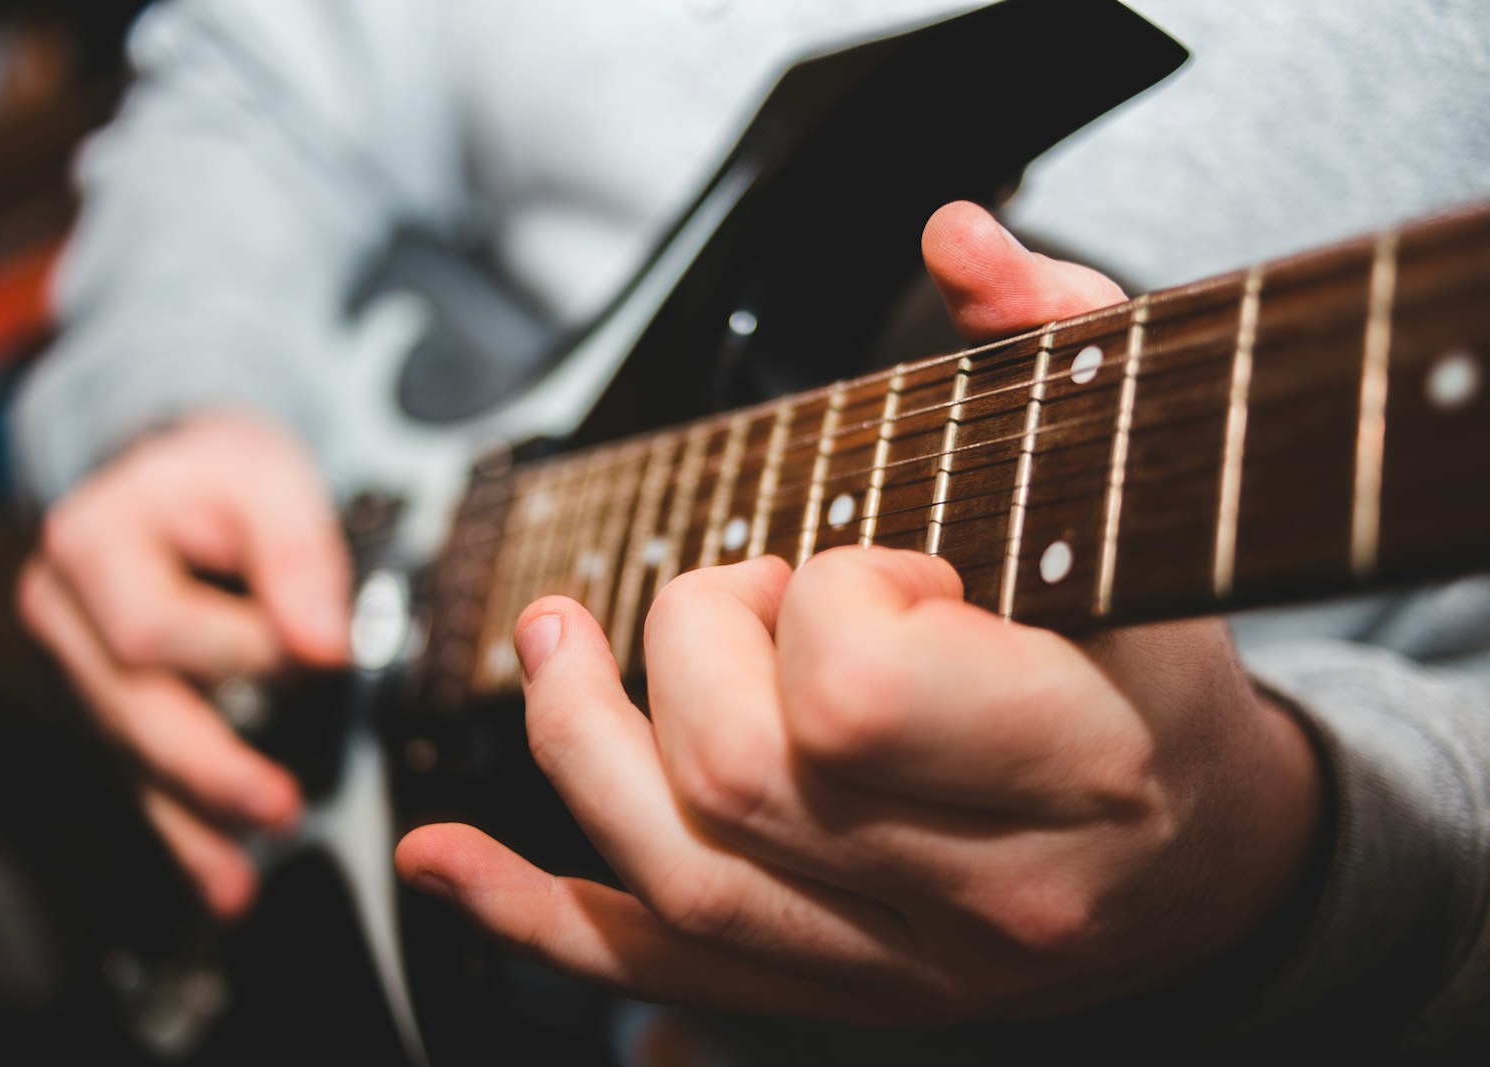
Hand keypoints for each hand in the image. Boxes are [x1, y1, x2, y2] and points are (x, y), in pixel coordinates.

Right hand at [17, 411, 349, 916]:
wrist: (187, 478)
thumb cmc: (229, 476)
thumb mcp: (273, 481)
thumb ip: (299, 557)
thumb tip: (324, 648)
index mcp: (91, 544)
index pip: (153, 628)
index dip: (241, 651)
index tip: (324, 652)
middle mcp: (63, 612)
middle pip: (127, 708)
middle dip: (206, 766)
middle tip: (281, 806)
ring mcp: (76, 668)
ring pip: (130, 757)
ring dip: (192, 822)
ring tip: (242, 880)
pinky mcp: (108, 708)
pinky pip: (141, 775)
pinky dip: (184, 831)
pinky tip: (221, 883)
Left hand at [394, 204, 1323, 1018]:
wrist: (1205, 865)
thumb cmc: (1162, 677)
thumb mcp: (1139, 504)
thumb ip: (1060, 345)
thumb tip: (955, 241)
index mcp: (1082, 758)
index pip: (857, 689)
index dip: (830, 593)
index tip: (878, 562)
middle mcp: (988, 890)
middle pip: (736, 770)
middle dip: (700, 636)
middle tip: (756, 587)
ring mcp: (904, 960)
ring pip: (679, 869)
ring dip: (577, 737)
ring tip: (557, 639)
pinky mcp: (840, 990)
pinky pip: (660, 966)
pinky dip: (533, 915)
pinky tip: (443, 861)